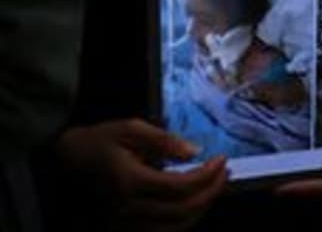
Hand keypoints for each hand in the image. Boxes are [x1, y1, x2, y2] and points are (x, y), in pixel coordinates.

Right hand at [55, 119, 226, 228]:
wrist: (68, 158)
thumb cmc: (101, 140)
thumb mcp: (131, 128)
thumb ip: (164, 140)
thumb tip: (194, 151)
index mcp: (130, 181)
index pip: (180, 186)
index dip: (207, 175)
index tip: (221, 159)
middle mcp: (128, 206)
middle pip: (182, 210)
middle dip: (211, 192)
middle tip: (225, 173)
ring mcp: (125, 219)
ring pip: (174, 226)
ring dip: (201, 209)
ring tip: (215, 187)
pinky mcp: (125, 223)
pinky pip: (161, 231)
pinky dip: (183, 220)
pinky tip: (194, 202)